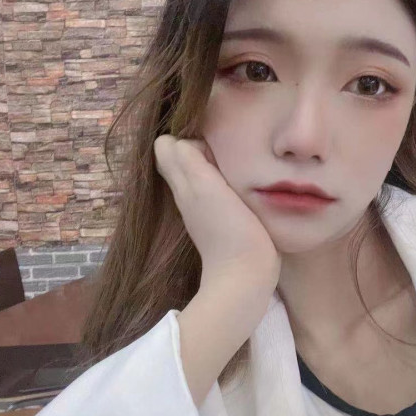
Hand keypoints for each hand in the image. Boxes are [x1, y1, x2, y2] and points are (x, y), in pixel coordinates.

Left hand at [153, 134, 280, 289]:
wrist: (245, 275)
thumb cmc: (227, 228)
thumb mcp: (205, 186)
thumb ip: (189, 160)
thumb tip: (181, 142)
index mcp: (183, 183)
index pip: (169, 147)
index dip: (188, 139)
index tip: (212, 146)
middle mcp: (188, 195)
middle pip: (183, 160)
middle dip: (199, 149)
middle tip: (225, 154)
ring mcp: (204, 211)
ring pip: (201, 174)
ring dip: (214, 166)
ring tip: (235, 168)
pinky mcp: (222, 223)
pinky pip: (216, 191)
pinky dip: (224, 183)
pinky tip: (240, 189)